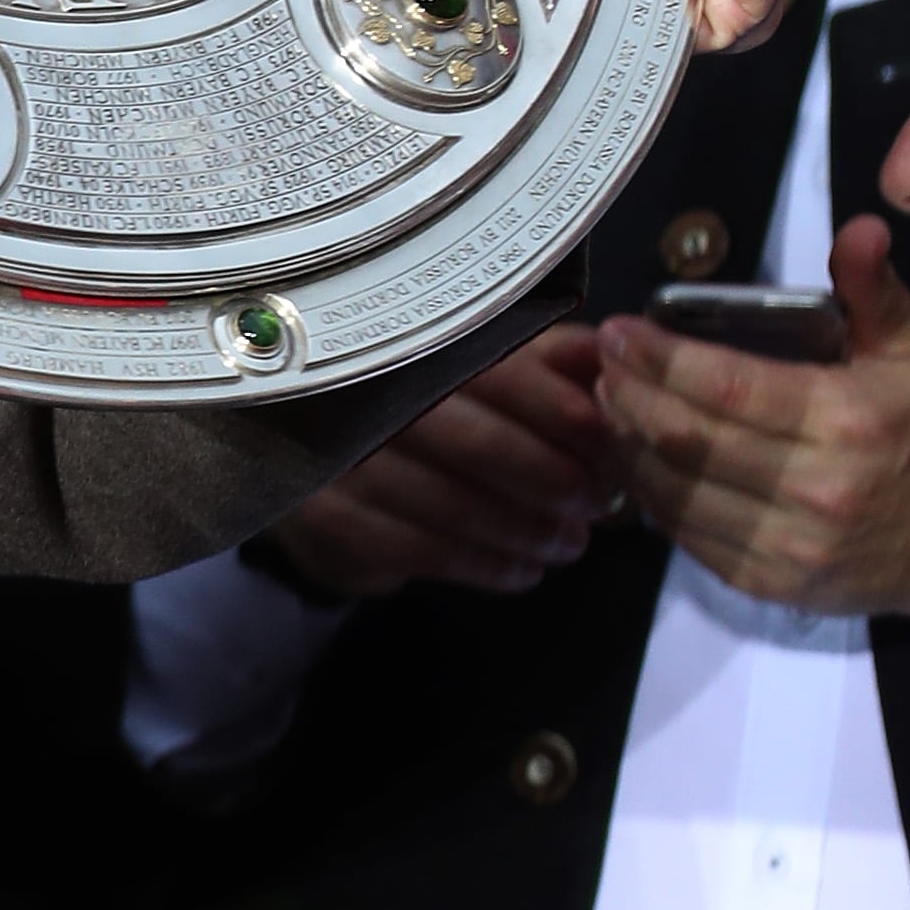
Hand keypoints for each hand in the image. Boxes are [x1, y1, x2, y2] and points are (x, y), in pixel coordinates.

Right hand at [263, 325, 620, 596]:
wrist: (298, 447)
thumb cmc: (407, 403)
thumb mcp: (474, 363)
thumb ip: (544, 357)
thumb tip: (611, 357)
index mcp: (407, 341)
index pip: (496, 370)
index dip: (558, 410)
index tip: (605, 443)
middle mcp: (363, 392)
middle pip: (477, 443)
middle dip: (550, 481)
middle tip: (595, 504)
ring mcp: (338, 457)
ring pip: (452, 504)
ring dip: (524, 531)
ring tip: (568, 544)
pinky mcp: (324, 514)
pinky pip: (419, 549)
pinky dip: (483, 565)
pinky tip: (521, 569)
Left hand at [597, 216, 909, 617]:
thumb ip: (873, 291)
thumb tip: (857, 226)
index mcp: (844, 420)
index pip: (726, 386)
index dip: (660, 359)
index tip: (619, 332)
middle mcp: (813, 486)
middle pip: (686, 437)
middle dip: (628, 394)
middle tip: (602, 363)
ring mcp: (786, 543)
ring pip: (673, 489)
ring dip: (626, 442)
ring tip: (607, 403)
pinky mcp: (767, 582)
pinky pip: (685, 534)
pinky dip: (648, 492)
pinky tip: (634, 457)